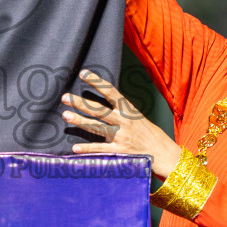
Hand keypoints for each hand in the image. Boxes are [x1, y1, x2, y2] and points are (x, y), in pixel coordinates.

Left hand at [61, 69, 182, 177]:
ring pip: (97, 127)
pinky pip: (101, 150)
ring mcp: (121, 136)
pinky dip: (88, 149)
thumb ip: (120, 109)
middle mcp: (123, 121)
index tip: (83, 73)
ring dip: (80, 121)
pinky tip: (75, 148)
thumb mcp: (136, 116)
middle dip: (81, 103)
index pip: (110, 91)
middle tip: (64, 97)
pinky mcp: (120, 152)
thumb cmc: (147, 133)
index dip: (96, 81)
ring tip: (65, 115)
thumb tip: (102, 100)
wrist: (162, 152)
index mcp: (128, 109)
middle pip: (99, 109)